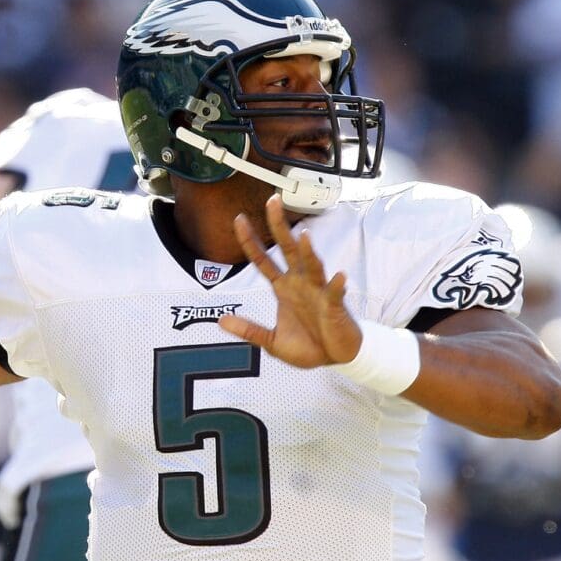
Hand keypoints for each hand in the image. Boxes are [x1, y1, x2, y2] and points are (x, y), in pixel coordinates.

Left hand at [218, 195, 361, 367]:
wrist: (335, 358)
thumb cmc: (308, 346)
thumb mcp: (271, 341)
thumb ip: (248, 330)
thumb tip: (221, 321)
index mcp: (283, 289)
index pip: (262, 260)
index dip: (250, 241)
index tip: (238, 219)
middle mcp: (300, 283)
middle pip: (287, 249)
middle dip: (279, 226)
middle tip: (273, 201)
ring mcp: (317, 292)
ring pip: (312, 265)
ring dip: (307, 252)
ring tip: (303, 236)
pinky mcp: (334, 306)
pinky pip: (335, 293)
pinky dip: (337, 285)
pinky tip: (339, 277)